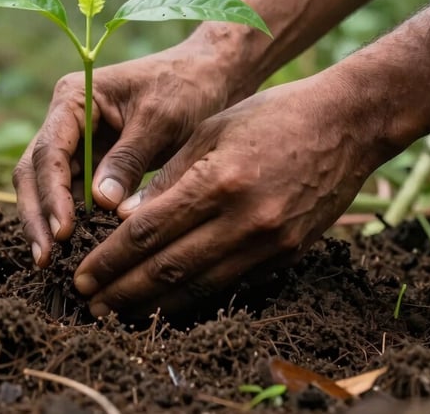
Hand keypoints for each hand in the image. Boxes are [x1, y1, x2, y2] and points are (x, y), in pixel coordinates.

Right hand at [13, 39, 229, 266]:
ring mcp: (76, 141)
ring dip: (48, 222)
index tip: (62, 231)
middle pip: (34, 171)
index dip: (51, 193)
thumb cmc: (184, 87)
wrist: (207, 76)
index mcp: (74, 97)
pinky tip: (78, 251)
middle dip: (37, 215)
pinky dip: (72, 220)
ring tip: (54, 265)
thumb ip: (129, 158)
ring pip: (47, 187)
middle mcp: (65, 119)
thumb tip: (100, 203)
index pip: (49, 150)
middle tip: (45, 261)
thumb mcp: (160, 120)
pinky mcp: (91, 161)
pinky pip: (72, 194)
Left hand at [73, 72, 393, 317]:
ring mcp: (271, 242)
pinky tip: (169, 303)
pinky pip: (231, 284)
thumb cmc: (271, 116)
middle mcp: (245, 219)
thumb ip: (169, 177)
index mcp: (218, 180)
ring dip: (155, 303)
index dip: (111, 259)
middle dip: (123, 290)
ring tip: (120, 313)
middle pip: (169, 267)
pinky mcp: (289, 254)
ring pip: (200, 286)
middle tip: (89, 304)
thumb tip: (127, 218)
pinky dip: (195, 297)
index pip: (149, 231)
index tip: (82, 276)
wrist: (346, 124)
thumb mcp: (211, 131)